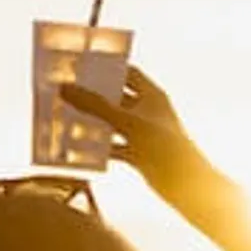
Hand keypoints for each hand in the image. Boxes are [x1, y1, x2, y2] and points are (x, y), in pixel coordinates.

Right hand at [59, 65, 202, 192]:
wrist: (183, 184)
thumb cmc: (163, 146)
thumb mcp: (126, 121)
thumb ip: (95, 105)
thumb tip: (66, 89)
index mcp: (152, 95)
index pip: (128, 73)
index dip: (108, 69)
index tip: (84, 67)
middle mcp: (147, 112)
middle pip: (116, 98)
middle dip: (94, 96)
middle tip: (68, 92)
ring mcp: (142, 133)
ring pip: (112, 124)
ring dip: (93, 122)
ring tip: (66, 117)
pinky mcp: (138, 154)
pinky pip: (113, 146)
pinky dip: (98, 147)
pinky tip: (78, 148)